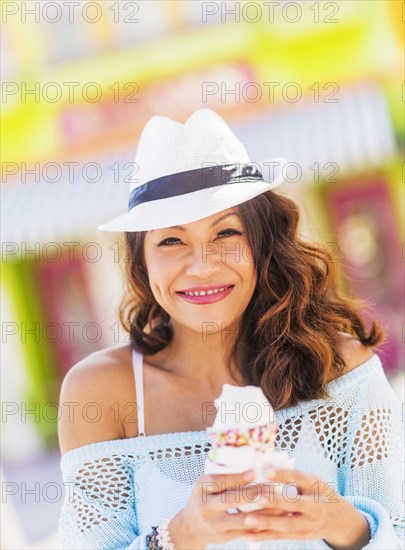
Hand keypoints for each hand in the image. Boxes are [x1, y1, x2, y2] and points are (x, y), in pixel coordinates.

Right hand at [167, 469, 290, 548]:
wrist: (191, 527)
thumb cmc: (205, 497)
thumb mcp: (205, 485)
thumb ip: (222, 475)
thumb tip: (250, 456)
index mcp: (200, 488)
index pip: (217, 481)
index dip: (235, 477)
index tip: (254, 472)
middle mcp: (204, 507)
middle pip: (229, 500)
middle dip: (251, 494)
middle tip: (269, 488)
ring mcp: (213, 524)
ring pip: (239, 519)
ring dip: (260, 512)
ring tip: (276, 505)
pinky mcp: (223, 537)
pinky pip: (244, 532)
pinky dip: (259, 526)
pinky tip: (273, 520)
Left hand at [239, 468, 369, 548]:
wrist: (339, 520)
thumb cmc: (320, 493)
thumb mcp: (314, 481)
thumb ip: (295, 477)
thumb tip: (267, 467)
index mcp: (316, 487)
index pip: (300, 478)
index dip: (283, 475)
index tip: (266, 471)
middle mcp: (314, 507)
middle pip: (294, 504)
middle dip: (275, 502)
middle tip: (256, 497)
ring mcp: (308, 524)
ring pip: (286, 525)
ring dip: (266, 523)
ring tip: (247, 519)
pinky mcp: (300, 536)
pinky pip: (280, 536)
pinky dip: (264, 536)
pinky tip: (247, 534)